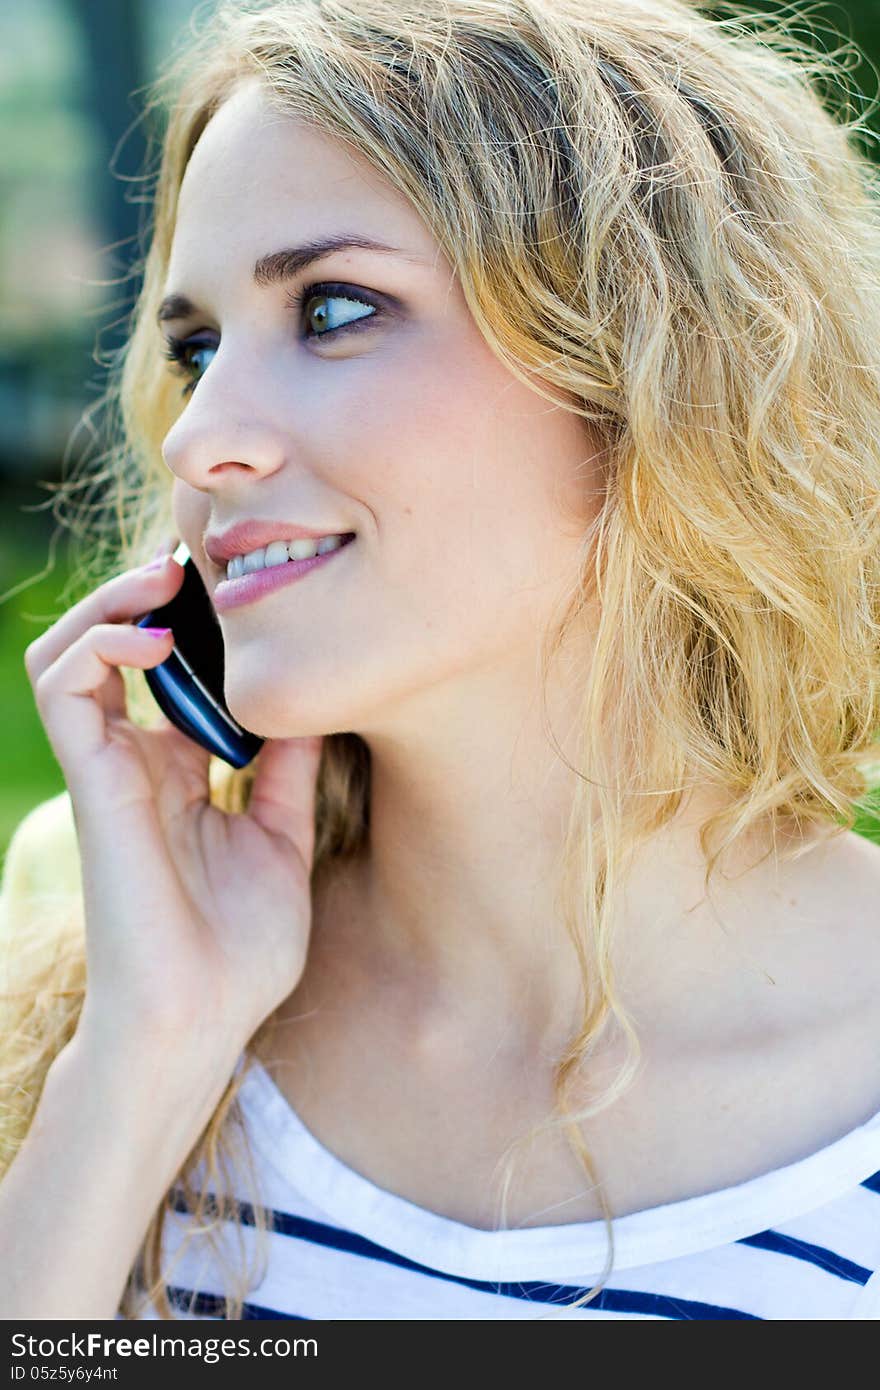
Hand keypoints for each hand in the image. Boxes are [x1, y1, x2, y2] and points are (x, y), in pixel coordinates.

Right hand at [24, 553, 324, 1054]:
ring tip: (163, 581)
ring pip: (70, 653)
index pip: (167, 673)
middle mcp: (137, 764)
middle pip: (113, 647)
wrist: (199, 1023)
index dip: (193, 622)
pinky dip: (99, 644)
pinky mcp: (92, 783)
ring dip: (110, 604)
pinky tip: (156, 637)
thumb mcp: (282, 842)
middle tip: (195, 562)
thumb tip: (318, 708)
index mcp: (178, 775)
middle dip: (145, 594)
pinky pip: (65, 688)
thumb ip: (290, 773)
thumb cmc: (237, 953)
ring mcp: (109, 771)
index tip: (244, 587)